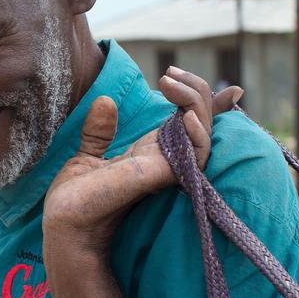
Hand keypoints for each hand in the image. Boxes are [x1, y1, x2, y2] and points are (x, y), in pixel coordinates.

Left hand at [42, 67, 242, 258]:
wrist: (65, 224)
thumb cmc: (76, 200)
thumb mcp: (87, 156)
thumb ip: (99, 131)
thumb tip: (107, 100)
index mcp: (151, 153)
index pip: (190, 125)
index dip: (212, 107)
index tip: (233, 90)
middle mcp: (165, 160)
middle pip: (201, 121)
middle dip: (195, 91)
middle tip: (168, 74)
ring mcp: (167, 169)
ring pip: (203, 132)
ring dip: (195, 102)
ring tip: (171, 83)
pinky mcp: (162, 177)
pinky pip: (195, 154)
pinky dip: (197, 133)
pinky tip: (186, 115)